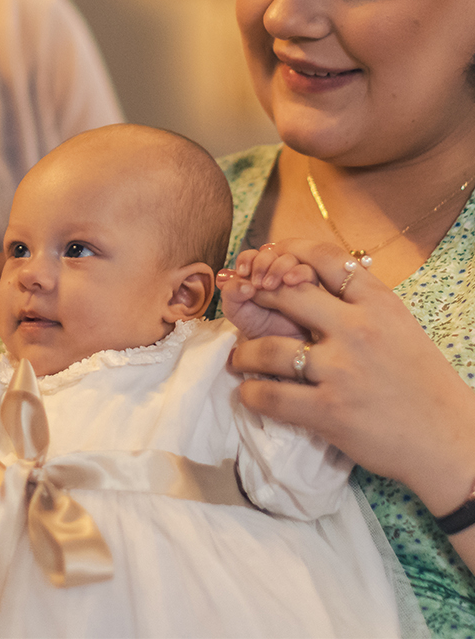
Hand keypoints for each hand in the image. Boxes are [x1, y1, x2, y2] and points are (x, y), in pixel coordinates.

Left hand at [217, 245, 317, 339]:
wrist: (277, 349)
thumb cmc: (255, 327)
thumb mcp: (235, 310)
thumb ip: (231, 292)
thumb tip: (242, 282)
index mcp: (254, 272)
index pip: (251, 255)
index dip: (246, 259)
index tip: (242, 272)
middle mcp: (274, 271)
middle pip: (271, 252)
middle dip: (261, 263)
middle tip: (257, 283)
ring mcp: (293, 278)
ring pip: (290, 259)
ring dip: (278, 267)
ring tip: (270, 286)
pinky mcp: (311, 287)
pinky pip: (309, 271)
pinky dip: (298, 272)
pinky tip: (289, 282)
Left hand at [227, 239, 474, 516]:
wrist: (450, 441)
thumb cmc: (421, 381)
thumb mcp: (398, 324)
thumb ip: (358, 302)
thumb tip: (307, 278)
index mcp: (378, 303)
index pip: (323, 257)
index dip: (287, 252)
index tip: (270, 262)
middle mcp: (357, 330)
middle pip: (286, 293)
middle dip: (258, 297)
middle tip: (246, 308)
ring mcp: (341, 371)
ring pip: (268, 348)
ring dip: (245, 353)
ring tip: (241, 357)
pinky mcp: (329, 411)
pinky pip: (271, 396)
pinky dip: (251, 393)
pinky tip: (250, 392)